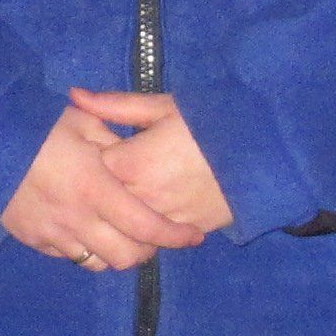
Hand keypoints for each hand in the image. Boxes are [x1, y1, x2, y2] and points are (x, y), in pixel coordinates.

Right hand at [0, 106, 209, 269]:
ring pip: (98, 264)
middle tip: (153, 237)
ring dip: (116, 255)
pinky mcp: (35, 240)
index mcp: (96, 188)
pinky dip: (85, 250)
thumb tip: (137, 155)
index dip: (175, 236)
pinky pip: (70, 257)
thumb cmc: (35, 128)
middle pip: (126, 257)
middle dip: (147, 252)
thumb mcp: (80, 122)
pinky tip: (87, 230)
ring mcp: (55, 234)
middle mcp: (78, 219)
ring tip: (121, 237)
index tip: (192, 236)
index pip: (147, 226)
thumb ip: (114, 142)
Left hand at [66, 88, 236, 243]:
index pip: (91, 170)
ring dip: (125, 215)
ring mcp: (162, 218)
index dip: (95, 161)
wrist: (260, 150)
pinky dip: (149, 230)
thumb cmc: (208, 122)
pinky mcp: (183, 231)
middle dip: (107, 191)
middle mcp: (141, 195)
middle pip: (105, 203)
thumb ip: (114, 105)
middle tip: (119, 176)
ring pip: (126, 227)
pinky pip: (153, 240)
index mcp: (130, 162)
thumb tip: (75, 95)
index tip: (103, 152)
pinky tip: (155, 213)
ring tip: (136, 196)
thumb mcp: (161, 107)